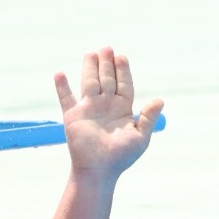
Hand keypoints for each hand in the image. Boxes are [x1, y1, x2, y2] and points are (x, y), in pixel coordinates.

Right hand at [54, 47, 163, 179]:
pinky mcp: (73, 116)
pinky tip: (59, 73)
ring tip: (90, 53)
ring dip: (89, 68)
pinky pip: (66, 98)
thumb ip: (148, 118)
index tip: (121, 56)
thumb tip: (160, 100)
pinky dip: (62, 86)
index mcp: (122, 110)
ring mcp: (88, 109)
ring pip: (89, 83)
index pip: (124, 84)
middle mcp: (105, 106)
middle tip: (106, 48)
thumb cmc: (121, 157)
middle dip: (107, 64)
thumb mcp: (140, 137)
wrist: (99, 171)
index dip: (123, 70)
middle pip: (107, 79)